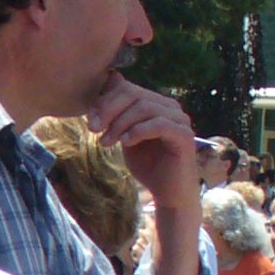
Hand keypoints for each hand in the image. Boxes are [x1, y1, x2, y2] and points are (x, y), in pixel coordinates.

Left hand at [86, 73, 199, 212]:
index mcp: (156, 103)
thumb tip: (109, 81)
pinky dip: (138, 131)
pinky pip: (159, 124)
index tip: (90, 121)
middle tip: (94, 129)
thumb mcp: (125, 137)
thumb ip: (117, 115)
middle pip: (134, 94)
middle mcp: (170, 107)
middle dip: (109, 110)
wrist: (168, 192)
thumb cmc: (147, 165)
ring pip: (144, 107)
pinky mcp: (184, 135)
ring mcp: (180, 119)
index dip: (104, 101)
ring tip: (107, 142)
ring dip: (120, 124)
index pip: (127, 89)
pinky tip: (125, 142)